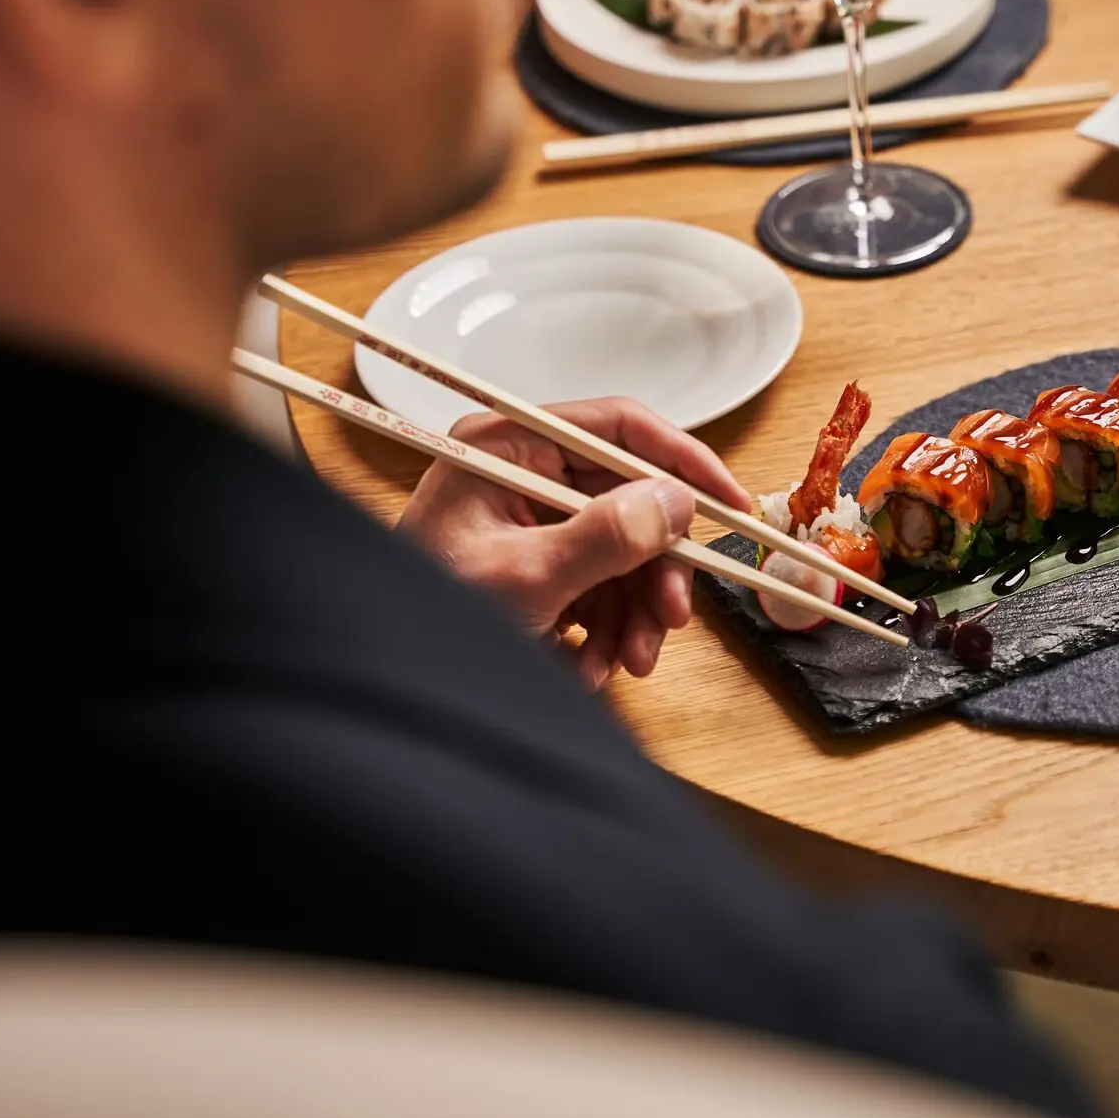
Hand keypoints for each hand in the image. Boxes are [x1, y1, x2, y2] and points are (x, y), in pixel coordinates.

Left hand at [399, 399, 749, 689]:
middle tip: (671, 618)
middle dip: (653, 569)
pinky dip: (604, 631)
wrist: (386, 690)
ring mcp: (528, 524)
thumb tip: (675, 502)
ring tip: (621, 663)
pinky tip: (587, 667)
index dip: (684, 462)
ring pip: (621, 553)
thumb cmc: (423, 624)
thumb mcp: (525, 580)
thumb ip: (607, 537)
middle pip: (629, 500)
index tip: (732, 506)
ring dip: (631, 614)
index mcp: (507, 449)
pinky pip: (596, 587)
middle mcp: (520, 475)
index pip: (618, 427)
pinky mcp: (533, 569)